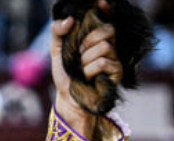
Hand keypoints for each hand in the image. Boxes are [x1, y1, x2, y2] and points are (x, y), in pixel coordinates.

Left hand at [50, 0, 122, 138]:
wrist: (68, 97)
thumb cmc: (65, 74)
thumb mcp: (57, 50)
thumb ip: (58, 32)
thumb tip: (70, 19)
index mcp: (96, 36)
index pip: (106, 17)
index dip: (105, 8)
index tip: (101, 3)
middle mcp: (108, 44)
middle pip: (107, 29)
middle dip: (88, 41)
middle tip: (79, 54)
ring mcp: (115, 57)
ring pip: (103, 47)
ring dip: (86, 61)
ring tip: (82, 70)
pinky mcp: (117, 71)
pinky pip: (102, 63)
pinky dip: (90, 71)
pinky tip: (88, 78)